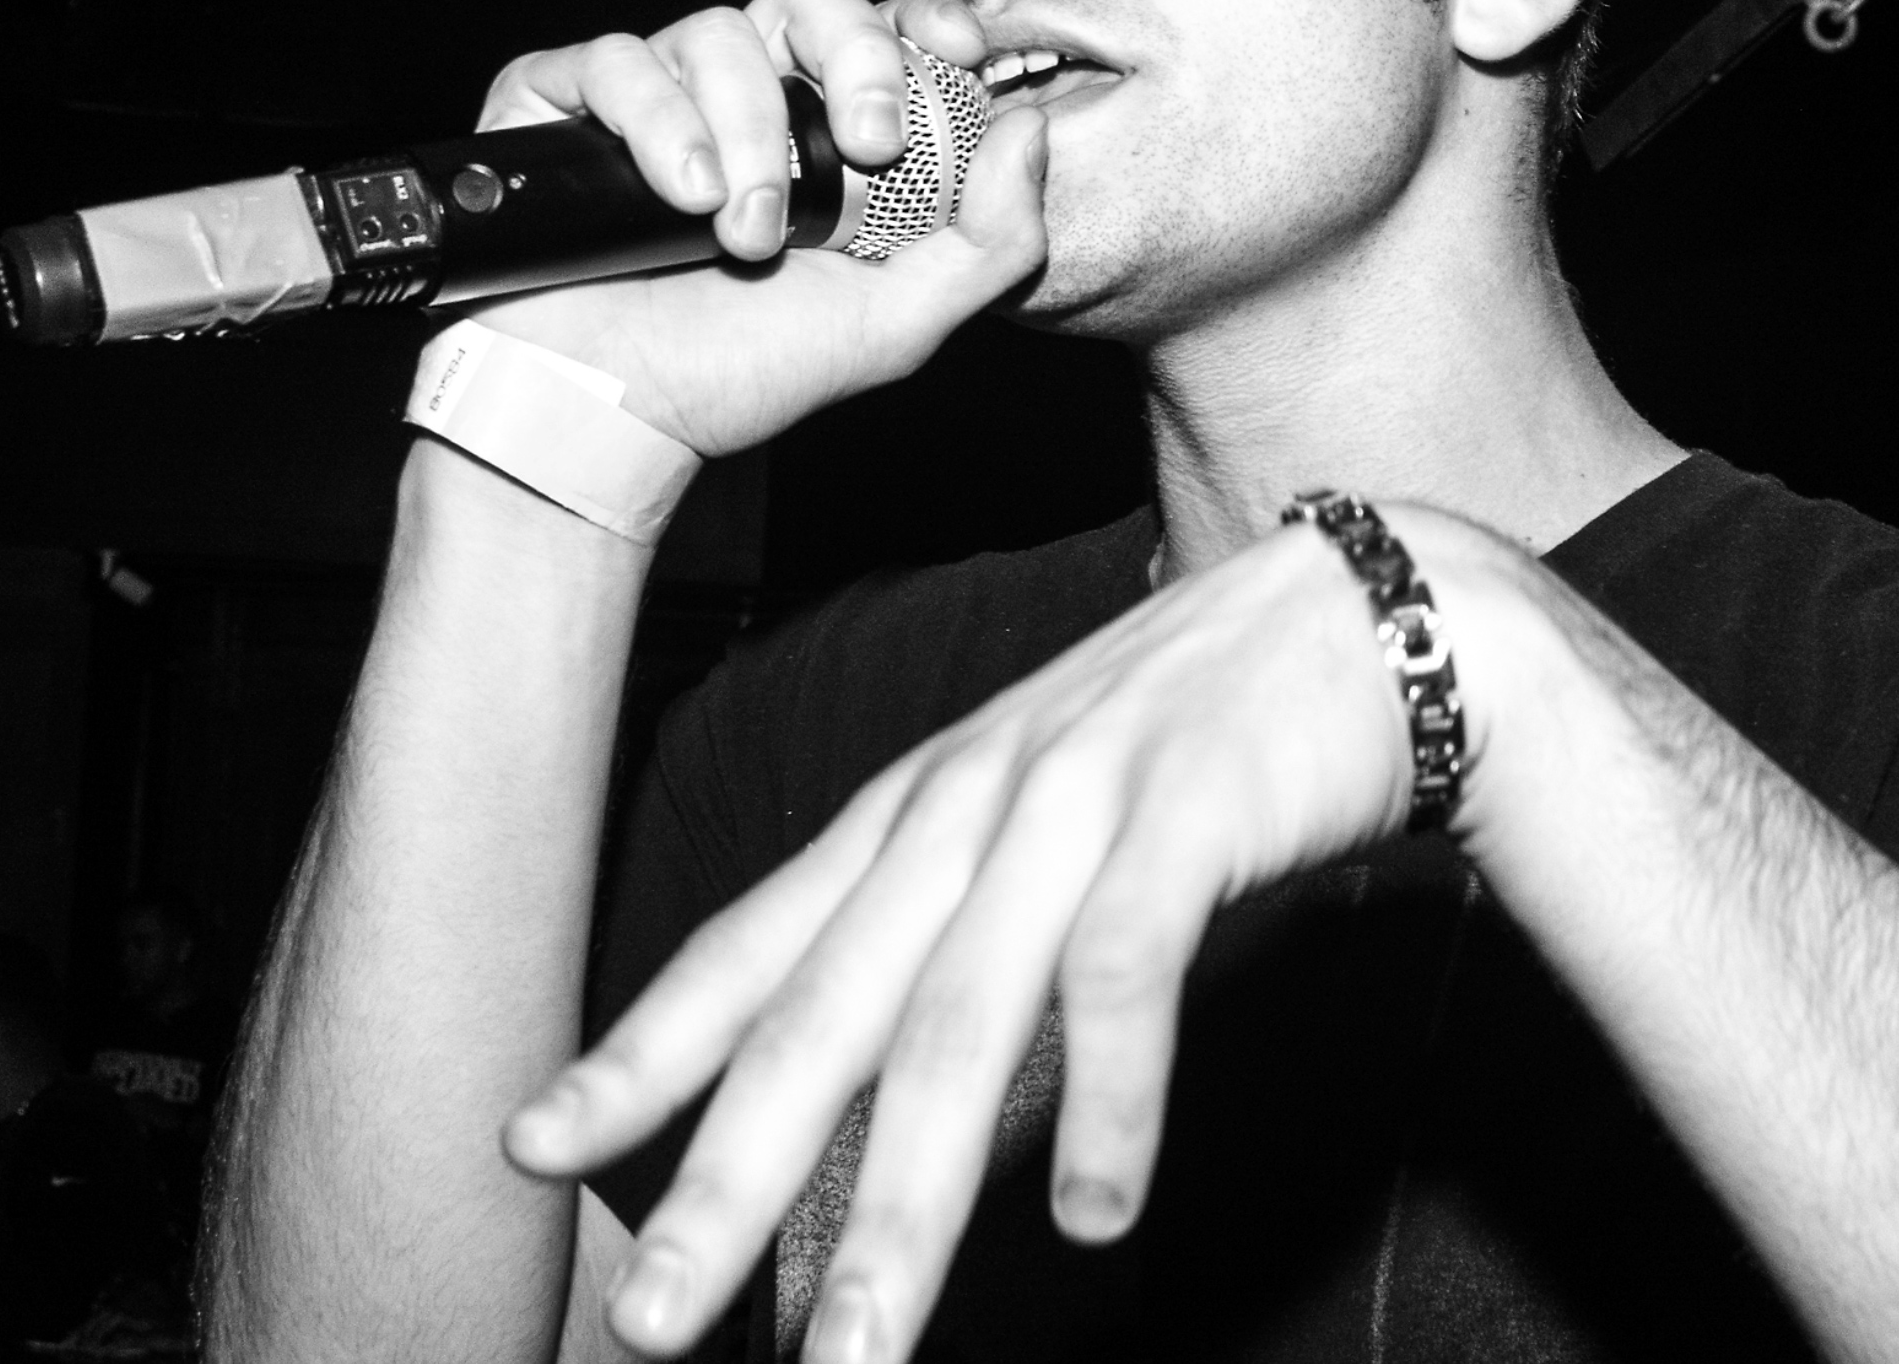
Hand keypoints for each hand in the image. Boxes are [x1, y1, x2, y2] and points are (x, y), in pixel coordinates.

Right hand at [462, 0, 1048, 461]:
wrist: (621, 421)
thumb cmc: (743, 370)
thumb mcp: (898, 322)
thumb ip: (989, 240)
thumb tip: (1029, 130)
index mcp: (821, 129)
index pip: (880, 28)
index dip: (921, 21)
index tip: (955, 55)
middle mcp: (741, 96)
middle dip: (852, 55)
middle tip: (868, 145)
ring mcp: (653, 94)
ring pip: (716, 32)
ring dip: (749, 133)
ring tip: (746, 233)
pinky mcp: (562, 103)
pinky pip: (615, 61)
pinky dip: (658, 122)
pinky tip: (682, 198)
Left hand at [505, 507, 1525, 1361]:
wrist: (1371, 609)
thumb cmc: (1205, 742)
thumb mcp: (1047, 830)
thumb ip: (964, 948)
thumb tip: (891, 1108)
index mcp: (918, 815)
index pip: (750, 947)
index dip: (638, 1053)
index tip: (527, 1147)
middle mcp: (969, 809)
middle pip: (822, 1020)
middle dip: (725, 1181)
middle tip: (648, 1316)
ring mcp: (1075, 805)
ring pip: (957, 1027)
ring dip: (904, 1203)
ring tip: (860, 1347)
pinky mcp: (1191, 811)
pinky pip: (1130, 973)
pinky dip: (1108, 1100)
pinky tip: (1091, 1214)